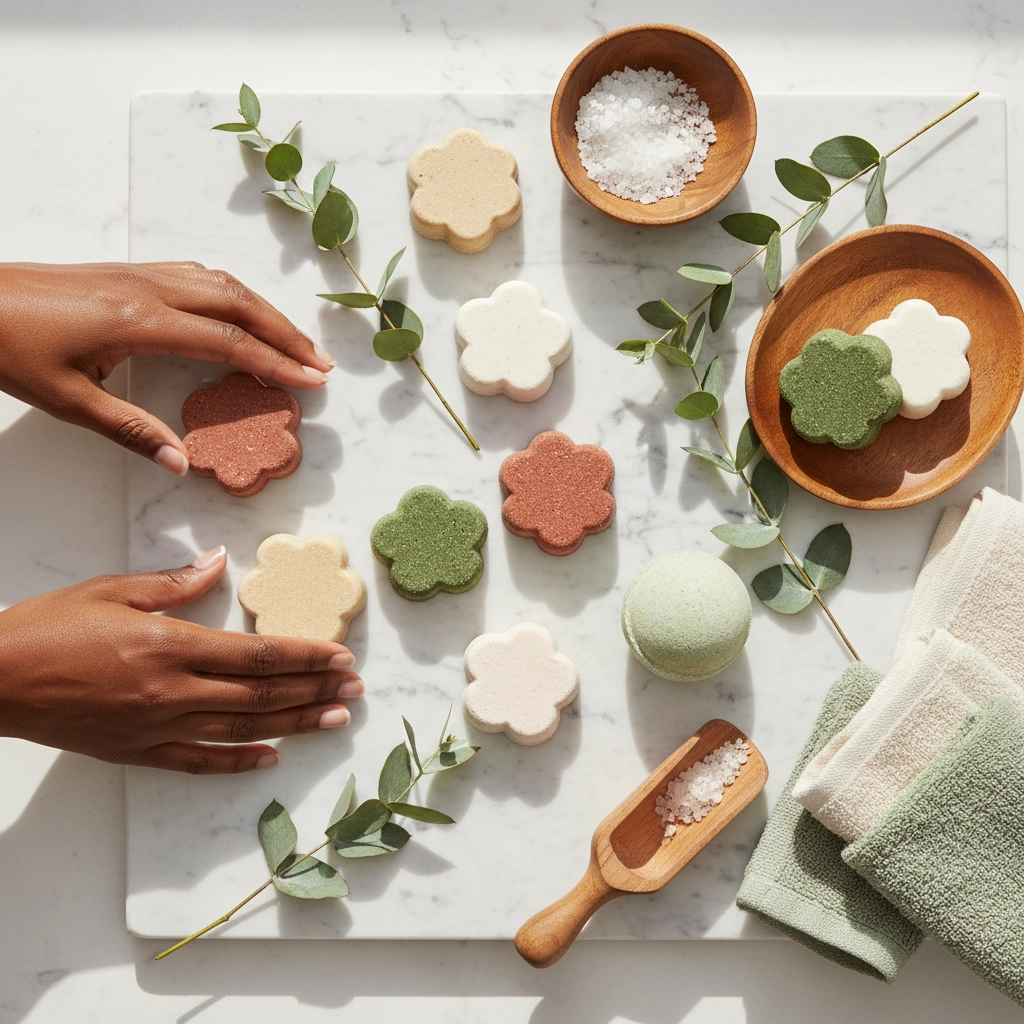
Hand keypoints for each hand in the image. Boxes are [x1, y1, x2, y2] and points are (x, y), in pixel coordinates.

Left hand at [0, 261, 334, 474]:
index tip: (312, 381)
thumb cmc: (11, 347)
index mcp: (140, 323)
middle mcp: (150, 290)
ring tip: (293, 340)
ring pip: (222, 283)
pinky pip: (198, 274)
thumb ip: (133, 431)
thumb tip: (183, 463)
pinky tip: (240, 310)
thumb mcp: (69, 400)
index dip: (276, 363)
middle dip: (287, 334)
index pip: (229, 342)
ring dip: (265, 310)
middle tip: (321, 362)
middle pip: (240, 304)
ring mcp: (141, 274)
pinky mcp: (129, 272)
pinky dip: (234, 293)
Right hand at [0, 547, 361, 773]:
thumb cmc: (48, 628)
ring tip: (334, 720)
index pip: (257, 653)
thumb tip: (220, 563)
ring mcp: (156, 727)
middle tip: (354, 690)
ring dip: (293, 725)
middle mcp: (172, 691)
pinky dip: (238, 761)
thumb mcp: (112, 589)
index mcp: (170, 645)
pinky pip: (197, 762)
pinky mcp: (137, 752)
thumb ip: (174, 583)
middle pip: (260, 693)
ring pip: (241, 729)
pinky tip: (271, 757)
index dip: (305, 656)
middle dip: (314, 691)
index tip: (340, 657)